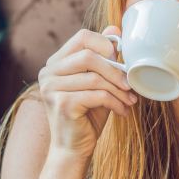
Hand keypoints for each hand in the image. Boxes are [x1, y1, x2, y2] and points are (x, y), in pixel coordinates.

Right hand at [37, 26, 137, 159]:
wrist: (74, 148)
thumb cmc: (89, 114)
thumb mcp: (100, 82)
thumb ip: (104, 58)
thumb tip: (115, 29)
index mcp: (57, 62)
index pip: (82, 37)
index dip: (106, 44)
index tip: (122, 61)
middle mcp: (48, 72)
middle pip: (89, 56)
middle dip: (115, 70)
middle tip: (130, 85)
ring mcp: (51, 88)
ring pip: (95, 78)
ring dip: (119, 90)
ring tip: (130, 100)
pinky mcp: (61, 103)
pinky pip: (97, 95)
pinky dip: (115, 103)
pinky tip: (123, 111)